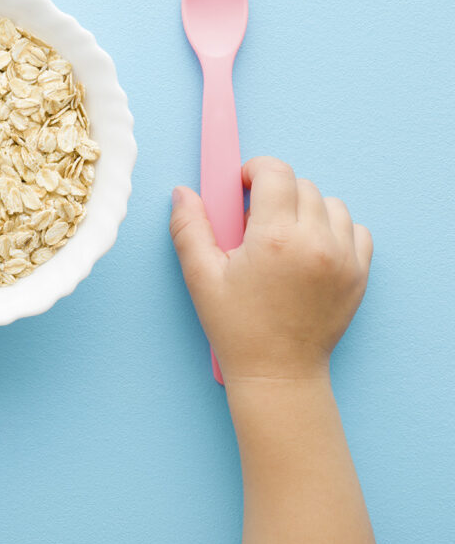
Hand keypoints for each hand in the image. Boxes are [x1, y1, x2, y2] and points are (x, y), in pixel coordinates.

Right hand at [169, 156, 371, 381]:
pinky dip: (334, 229)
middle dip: (276, 192)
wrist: (278, 372)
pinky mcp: (359, 273)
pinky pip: (356, 229)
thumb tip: (183, 192)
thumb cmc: (237, 327)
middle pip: (301, 185)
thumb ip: (189, 228)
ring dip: (306, 208)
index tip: (243, 186)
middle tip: (255, 220)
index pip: (275, 172)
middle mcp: (315, 242)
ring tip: (284, 234)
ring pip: (330, 203)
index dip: (255, 170)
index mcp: (274, 238)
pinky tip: (310, 248)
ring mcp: (343, 258)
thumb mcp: (201, 277)